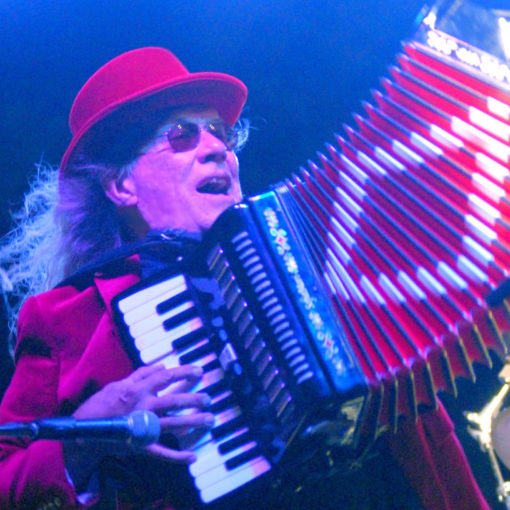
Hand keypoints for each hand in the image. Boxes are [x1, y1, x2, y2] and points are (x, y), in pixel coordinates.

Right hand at [71, 364, 213, 462]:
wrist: (82, 433)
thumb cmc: (99, 405)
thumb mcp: (118, 383)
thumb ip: (141, 374)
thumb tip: (161, 366)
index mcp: (137, 389)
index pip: (166, 377)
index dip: (184, 373)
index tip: (200, 371)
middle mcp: (143, 406)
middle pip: (174, 401)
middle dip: (194, 399)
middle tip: (209, 399)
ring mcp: (143, 427)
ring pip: (173, 423)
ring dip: (193, 421)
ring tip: (209, 419)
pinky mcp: (140, 446)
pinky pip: (162, 453)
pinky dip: (177, 456)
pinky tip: (192, 457)